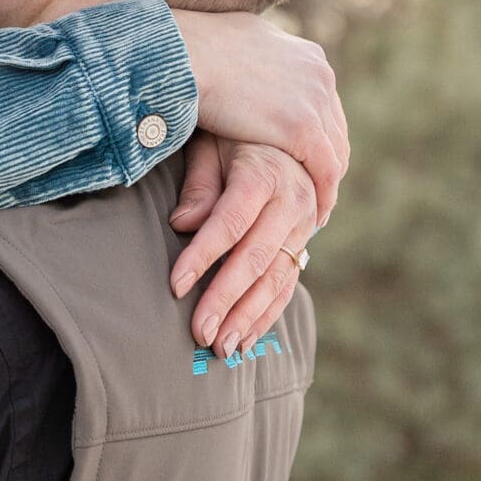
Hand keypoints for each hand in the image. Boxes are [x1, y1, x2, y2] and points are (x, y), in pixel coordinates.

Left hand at [166, 135, 317, 353]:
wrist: (283, 132)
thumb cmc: (231, 139)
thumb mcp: (210, 145)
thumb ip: (199, 183)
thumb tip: (183, 223)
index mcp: (266, 172)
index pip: (231, 220)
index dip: (203, 254)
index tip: (176, 285)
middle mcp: (293, 200)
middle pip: (256, 256)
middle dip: (226, 298)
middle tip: (200, 332)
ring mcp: (304, 225)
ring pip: (276, 277)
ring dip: (248, 316)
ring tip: (222, 348)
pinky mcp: (304, 243)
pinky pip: (288, 284)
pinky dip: (267, 315)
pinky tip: (246, 340)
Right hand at [171, 11, 346, 227]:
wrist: (183, 55)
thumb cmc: (191, 52)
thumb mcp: (230, 52)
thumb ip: (247, 63)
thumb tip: (237, 68)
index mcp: (305, 55)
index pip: (323, 101)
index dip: (318, 131)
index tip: (308, 154)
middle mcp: (319, 75)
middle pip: (335, 127)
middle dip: (328, 158)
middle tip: (317, 187)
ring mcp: (314, 100)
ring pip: (335, 151)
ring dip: (328, 180)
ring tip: (317, 207)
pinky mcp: (301, 127)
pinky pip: (324, 170)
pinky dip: (324, 193)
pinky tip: (316, 213)